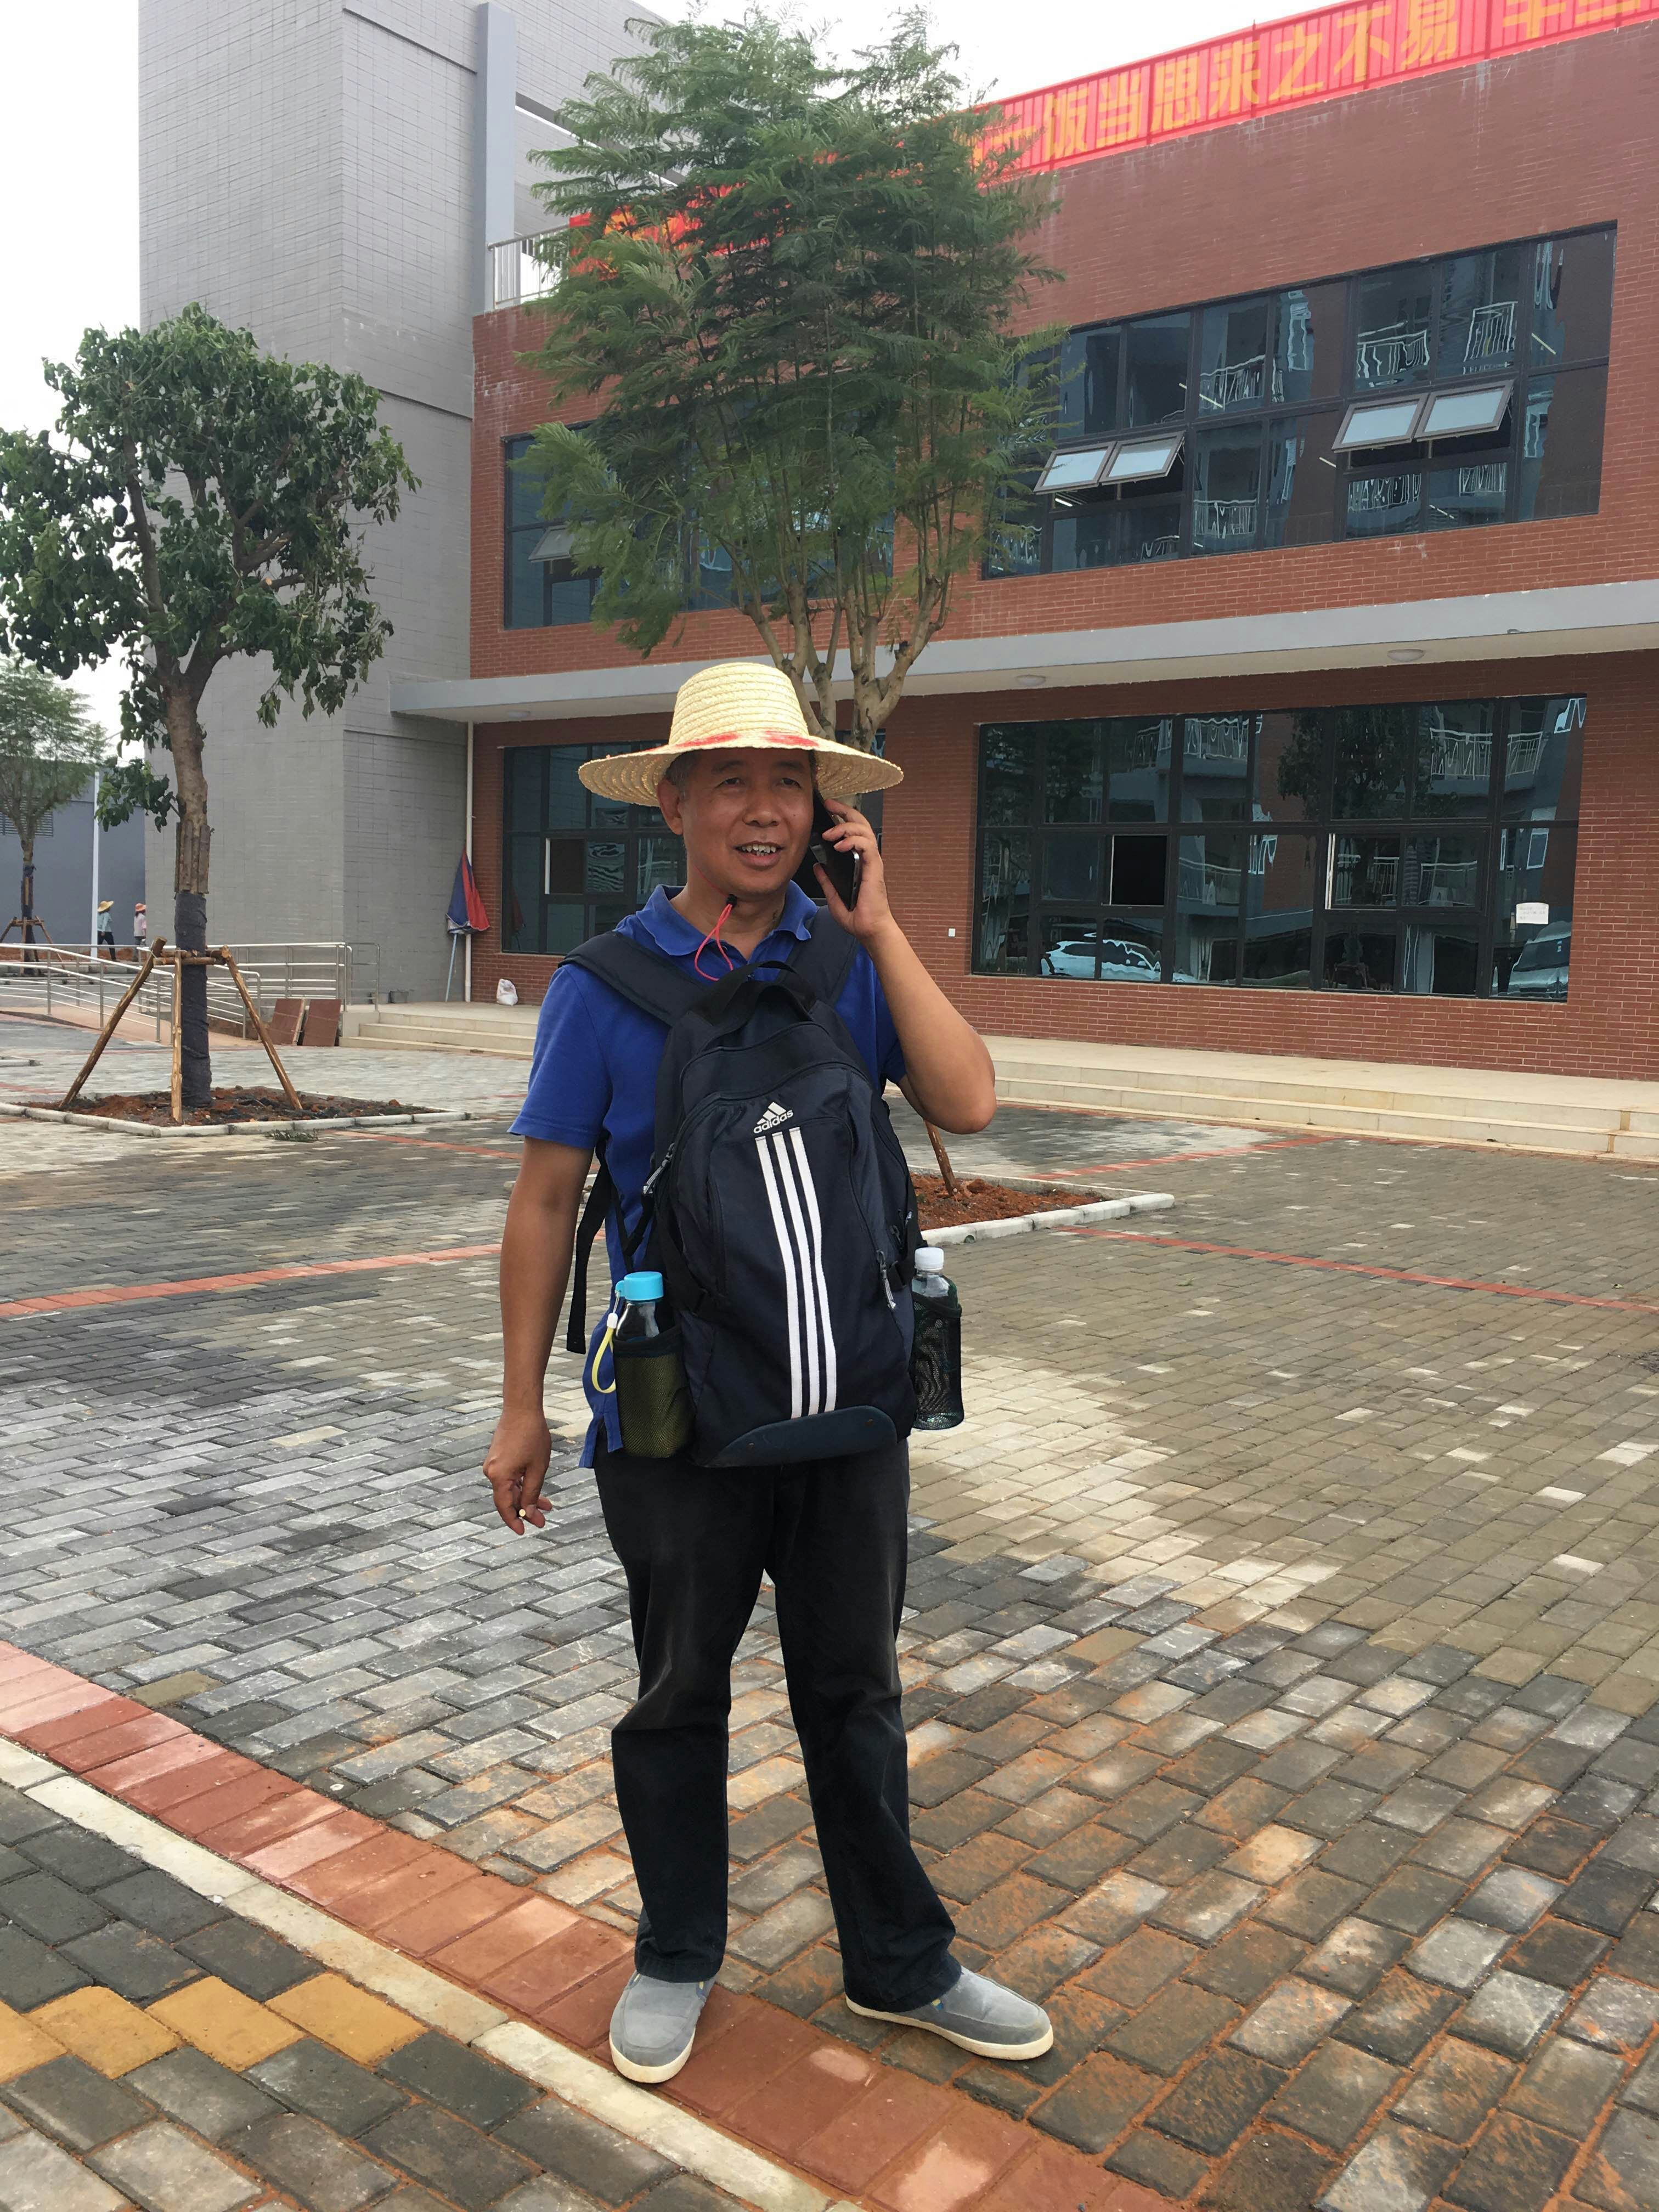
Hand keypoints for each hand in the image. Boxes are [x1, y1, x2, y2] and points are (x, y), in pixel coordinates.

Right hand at [483, 1407, 551, 1532]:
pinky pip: (509, 1477)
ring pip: (510, 1488)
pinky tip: (536, 1490)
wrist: (522, 1409)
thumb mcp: (537, 1468)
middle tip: (543, 1520)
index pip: (505, 1507)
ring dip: (527, 1497)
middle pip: (508, 1498)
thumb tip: (528, 1512)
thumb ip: (532, 1493)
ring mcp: (493, 1465)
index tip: (524, 1531)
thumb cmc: (532, 1436)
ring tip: (547, 1505)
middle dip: (526, 1509)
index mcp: (499, 1476)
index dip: (514, 1520)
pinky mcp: (498, 1458)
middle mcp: (491, 1472)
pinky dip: (522, 1485)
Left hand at [814, 798, 895, 945]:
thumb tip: (818, 867)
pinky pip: (866, 845)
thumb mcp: (834, 896)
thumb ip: (827, 880)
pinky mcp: (874, 868)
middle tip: (829, 804)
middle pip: (861, 823)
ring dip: (845, 827)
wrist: (869, 930)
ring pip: (864, 830)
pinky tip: (839, 846)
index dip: (842, 817)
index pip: (853, 831)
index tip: (828, 809)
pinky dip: (852, 841)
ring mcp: (872, 862)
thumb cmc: (858, 916)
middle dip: (844, 810)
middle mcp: (867, 858)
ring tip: (829, 835)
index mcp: (859, 862)